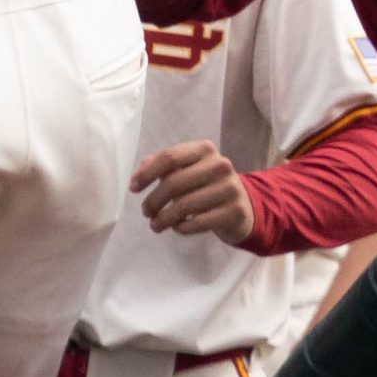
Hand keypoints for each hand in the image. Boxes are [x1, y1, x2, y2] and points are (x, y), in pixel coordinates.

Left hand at [129, 140, 253, 243]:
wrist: (243, 205)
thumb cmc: (207, 184)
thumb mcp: (189, 168)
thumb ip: (164, 166)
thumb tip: (139, 174)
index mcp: (205, 149)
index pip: (169, 158)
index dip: (147, 174)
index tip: (133, 188)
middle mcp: (220, 165)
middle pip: (174, 183)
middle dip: (153, 200)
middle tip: (146, 212)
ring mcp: (230, 188)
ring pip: (184, 205)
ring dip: (163, 218)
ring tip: (155, 225)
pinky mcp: (234, 211)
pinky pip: (198, 222)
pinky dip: (181, 227)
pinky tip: (177, 227)